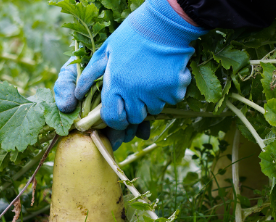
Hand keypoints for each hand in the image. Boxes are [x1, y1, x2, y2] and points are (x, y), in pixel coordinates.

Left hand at [54, 0, 206, 148]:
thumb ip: (90, 76)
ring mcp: (156, 94)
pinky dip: (168, 93)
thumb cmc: (132, 36)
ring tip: (151, 79)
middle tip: (137, 92)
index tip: (119, 116)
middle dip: (135, 110)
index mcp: (116, 84)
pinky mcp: (174, 91)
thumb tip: (77, 96)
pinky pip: (170, 101)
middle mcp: (135, 93)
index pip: (113, 118)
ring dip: (152, 100)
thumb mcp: (105, 52)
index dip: (115, 121)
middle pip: (135, 119)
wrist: (164, 23)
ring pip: (153, 110)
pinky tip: (164, 76)